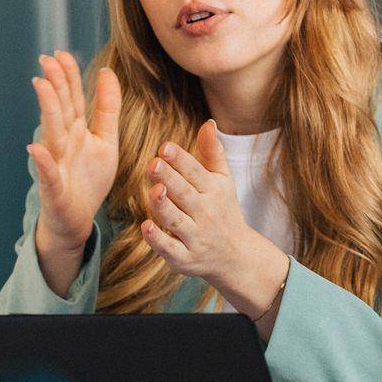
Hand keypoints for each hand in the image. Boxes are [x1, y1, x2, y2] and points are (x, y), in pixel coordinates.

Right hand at [27, 52, 120, 255]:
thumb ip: (107, 108)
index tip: (62, 53)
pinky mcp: (54, 189)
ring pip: (51, 133)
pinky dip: (43, 161)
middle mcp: (63, 143)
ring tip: (42, 86)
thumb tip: (107, 71)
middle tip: (47, 59)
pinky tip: (35, 147)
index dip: (68, 76)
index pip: (72, 98)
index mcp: (76, 130)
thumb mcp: (106, 140)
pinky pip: (48, 173)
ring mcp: (56, 164)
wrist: (76, 220)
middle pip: (60, 109)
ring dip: (47, 109)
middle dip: (55, 84)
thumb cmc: (88, 179)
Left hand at [139, 119, 286, 314]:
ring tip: (153, 190)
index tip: (165, 146)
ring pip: (176, 220)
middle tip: (153, 163)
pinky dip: (158, 240)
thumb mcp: (223, 180)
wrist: (235, 255)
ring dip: (164, 206)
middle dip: (170, 178)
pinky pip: (170, 249)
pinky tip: (145, 226)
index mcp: (213, 190)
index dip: (180, 159)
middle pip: (185, 194)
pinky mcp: (184, 258)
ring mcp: (195, 237)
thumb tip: (209, 122)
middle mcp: (205, 213)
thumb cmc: (223, 210)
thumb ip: (213, 152)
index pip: (195, 172)